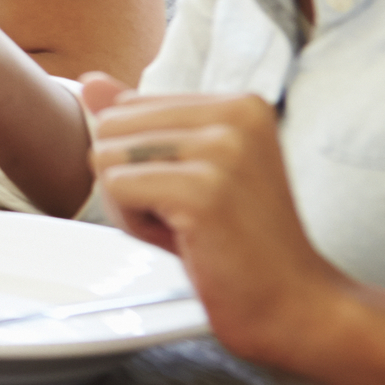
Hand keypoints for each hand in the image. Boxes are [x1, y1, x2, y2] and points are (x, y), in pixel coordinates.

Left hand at [82, 78, 339, 361]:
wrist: (293, 303)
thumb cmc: (238, 244)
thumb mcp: (186, 169)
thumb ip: (141, 122)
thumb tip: (91, 81)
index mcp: (239, 103)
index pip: (127, 107)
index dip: (141, 161)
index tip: (194, 193)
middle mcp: (236, 115)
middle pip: (110, 127)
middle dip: (129, 179)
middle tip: (188, 214)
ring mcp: (222, 150)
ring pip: (106, 156)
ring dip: (131, 204)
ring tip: (188, 226)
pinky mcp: (203, 189)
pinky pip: (115, 189)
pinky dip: (135, 224)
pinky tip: (185, 240)